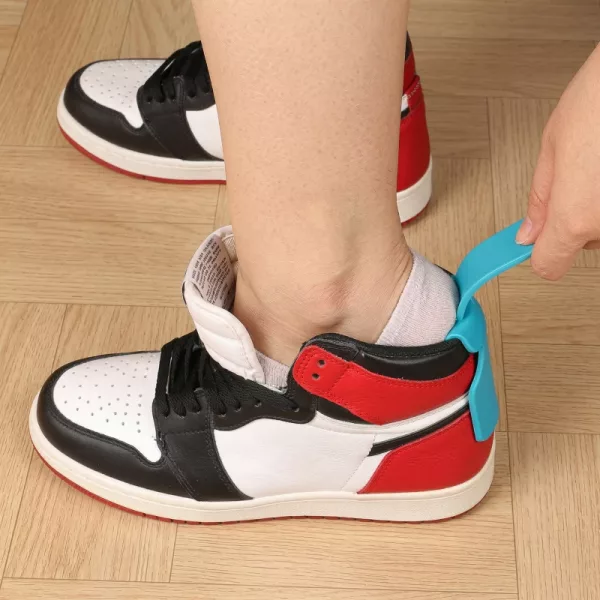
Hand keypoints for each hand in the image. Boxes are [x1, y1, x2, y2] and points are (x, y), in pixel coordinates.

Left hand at [516, 44, 599, 279]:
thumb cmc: (599, 98)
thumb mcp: (552, 147)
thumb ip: (539, 198)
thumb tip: (527, 231)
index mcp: (575, 217)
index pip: (548, 266)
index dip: (538, 250)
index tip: (534, 240)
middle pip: (580, 243)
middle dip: (571, 217)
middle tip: (575, 178)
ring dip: (596, 206)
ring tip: (598, 164)